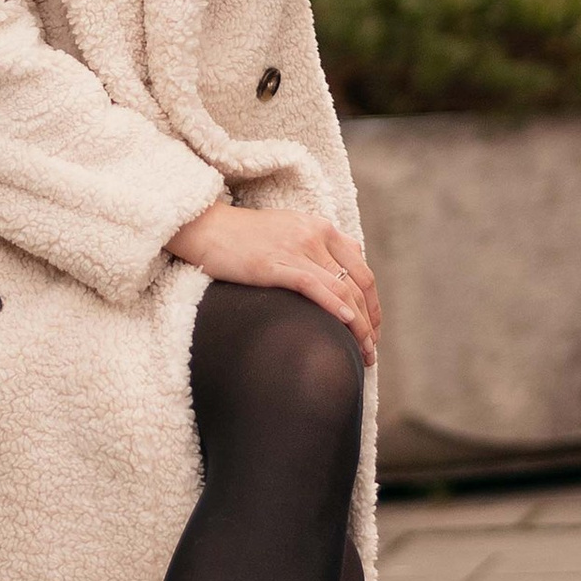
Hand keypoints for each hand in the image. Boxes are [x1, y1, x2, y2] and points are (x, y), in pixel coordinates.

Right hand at [166, 200, 380, 359]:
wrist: (207, 227)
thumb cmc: (246, 234)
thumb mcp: (291, 228)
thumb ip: (320, 242)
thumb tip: (349, 260)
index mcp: (322, 229)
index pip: (362, 270)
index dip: (373, 304)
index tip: (373, 330)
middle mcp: (315, 237)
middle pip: (358, 284)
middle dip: (370, 321)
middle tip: (371, 350)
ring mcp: (295, 250)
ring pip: (342, 290)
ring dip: (358, 326)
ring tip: (363, 353)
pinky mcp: (274, 265)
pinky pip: (314, 286)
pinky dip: (334, 306)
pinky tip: (346, 324)